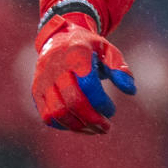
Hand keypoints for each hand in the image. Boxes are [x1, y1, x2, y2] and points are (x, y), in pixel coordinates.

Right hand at [33, 12, 135, 133]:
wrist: (59, 37)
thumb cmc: (89, 47)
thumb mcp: (108, 50)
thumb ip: (120, 69)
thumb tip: (131, 91)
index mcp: (77, 54)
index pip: (88, 85)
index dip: (101, 102)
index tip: (112, 110)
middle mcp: (56, 67)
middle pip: (72, 102)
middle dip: (92, 119)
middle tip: (106, 127)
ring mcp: (43, 80)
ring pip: (57, 112)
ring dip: (78, 127)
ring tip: (94, 130)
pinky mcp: (36, 91)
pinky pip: (46, 116)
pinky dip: (63, 126)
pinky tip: (79, 126)